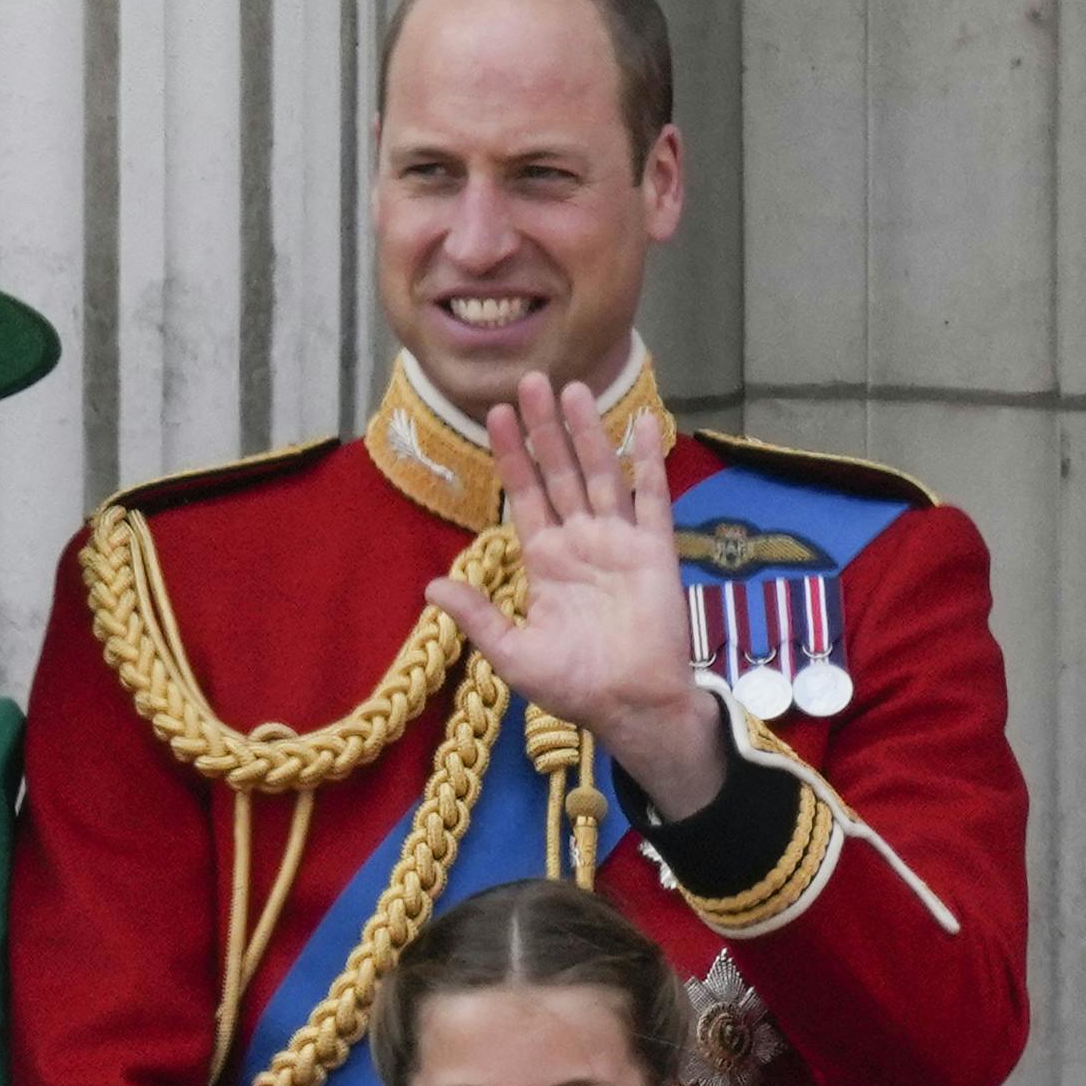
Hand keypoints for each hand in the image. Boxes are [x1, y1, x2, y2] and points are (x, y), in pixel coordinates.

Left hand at [426, 373, 728, 816]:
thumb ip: (476, 615)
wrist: (630, 705)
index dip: (511, 456)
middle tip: (532, 381)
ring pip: (599, 474)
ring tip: (574, 388)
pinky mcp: (654, 550)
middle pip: (559, 472)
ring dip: (588, 433)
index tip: (495, 415)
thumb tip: (430, 586)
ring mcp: (619, 541)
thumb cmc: (573, 685)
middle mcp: (580, 542)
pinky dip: (647, 461)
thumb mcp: (511, 652)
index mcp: (545, 560)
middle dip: (545, 429)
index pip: (524, 495)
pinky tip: (642, 423)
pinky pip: (651, 497)